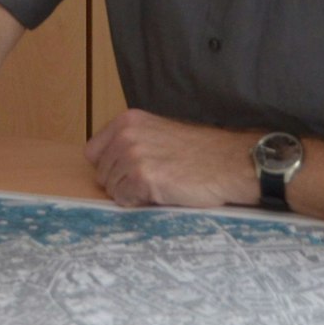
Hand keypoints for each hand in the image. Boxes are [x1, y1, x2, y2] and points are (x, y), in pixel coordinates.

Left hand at [84, 109, 255, 207]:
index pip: (93, 153)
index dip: (111, 167)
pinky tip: (161, 194)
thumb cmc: (199, 153)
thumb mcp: (159, 134)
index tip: (130, 172)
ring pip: (112, 189)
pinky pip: (124, 200)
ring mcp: (133, 155)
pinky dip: (139, 203)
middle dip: (121, 182)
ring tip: (160, 186)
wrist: (229, 163)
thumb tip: (109, 167)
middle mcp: (126, 135)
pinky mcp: (142, 177)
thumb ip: (132, 142)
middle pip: (102, 174)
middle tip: (152, 181)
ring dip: (132, 194)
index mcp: (127, 121)